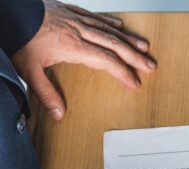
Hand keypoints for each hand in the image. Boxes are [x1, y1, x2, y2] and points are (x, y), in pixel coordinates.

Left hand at [12, 0, 154, 120]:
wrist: (6, 10)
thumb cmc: (17, 35)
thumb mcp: (28, 69)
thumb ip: (45, 92)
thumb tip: (58, 114)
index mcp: (73, 46)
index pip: (107, 62)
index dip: (124, 73)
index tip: (135, 83)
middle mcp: (79, 31)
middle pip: (115, 45)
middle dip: (135, 57)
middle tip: (151, 65)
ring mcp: (75, 18)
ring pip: (108, 29)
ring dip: (128, 39)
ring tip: (144, 47)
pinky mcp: (68, 9)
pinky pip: (95, 16)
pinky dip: (110, 22)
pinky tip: (120, 25)